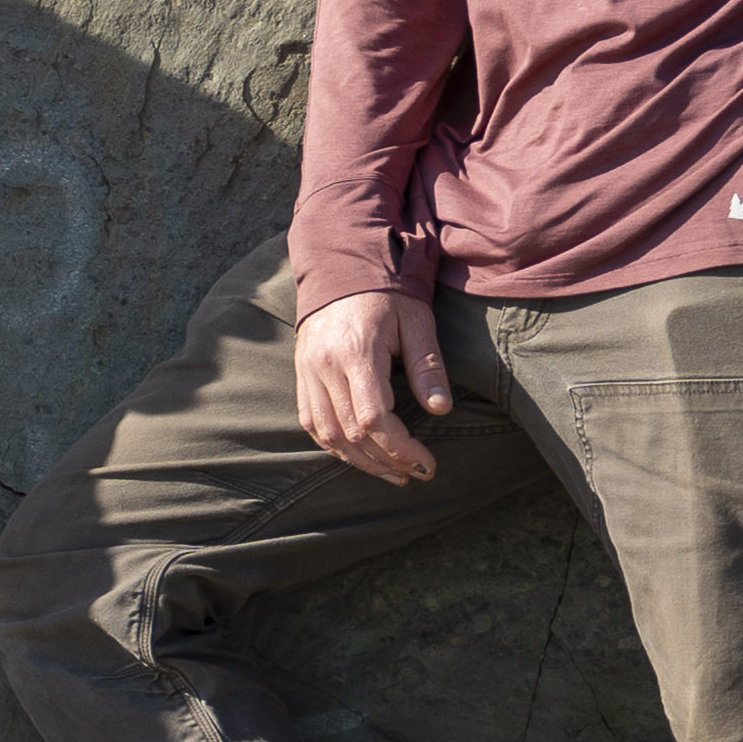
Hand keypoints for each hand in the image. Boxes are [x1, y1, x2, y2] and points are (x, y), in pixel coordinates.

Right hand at [296, 290, 454, 485]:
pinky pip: (310, 422)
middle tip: (416, 474)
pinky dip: (334, 445)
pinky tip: (359, 455)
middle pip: (351, 433)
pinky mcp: (301, 374)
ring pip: (327, 434)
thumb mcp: (417, 321)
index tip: (426, 463)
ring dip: (359, 461)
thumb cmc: (386, 292)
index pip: (373, 419)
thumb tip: (441, 409)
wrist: (341, 267)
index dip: (401, 449)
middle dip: (386, 461)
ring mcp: (307, 372)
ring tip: (391, 473)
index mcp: (356, 353)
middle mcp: (325, 366)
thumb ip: (427, 366)